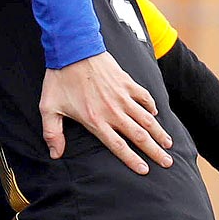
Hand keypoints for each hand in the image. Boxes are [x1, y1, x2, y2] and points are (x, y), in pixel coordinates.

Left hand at [39, 51, 173, 173]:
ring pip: (146, 119)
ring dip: (159, 133)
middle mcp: (113, 111)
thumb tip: (55, 155)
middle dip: (154, 151)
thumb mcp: (49, 108)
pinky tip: (155, 115)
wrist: (73, 48)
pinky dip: (151, 107)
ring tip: (169, 145)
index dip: (132, 160)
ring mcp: (122, 96)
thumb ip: (52, 133)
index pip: (118, 146)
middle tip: (167, 162)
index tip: (145, 171)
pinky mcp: (126, 82)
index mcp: (96, 120)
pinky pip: (144, 97)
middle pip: (139, 136)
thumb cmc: (59, 79)